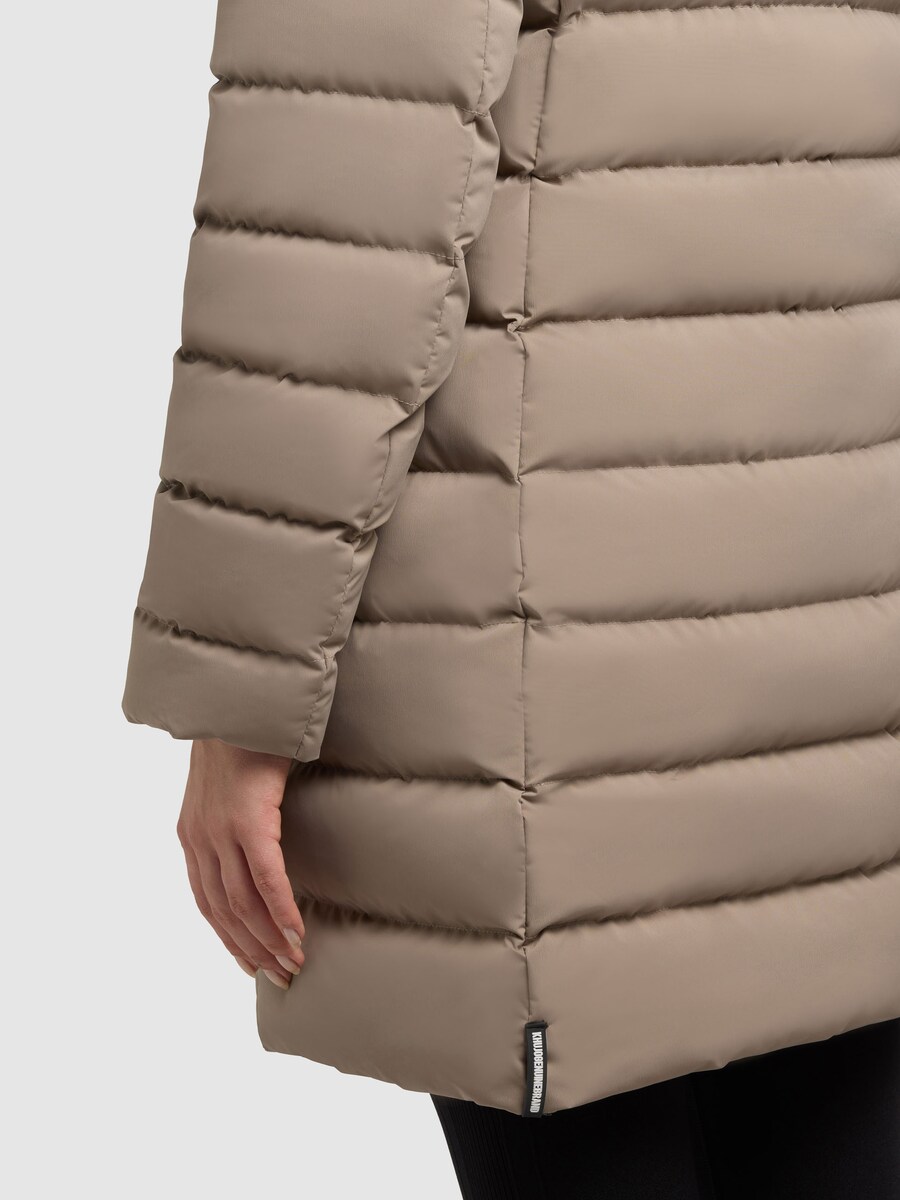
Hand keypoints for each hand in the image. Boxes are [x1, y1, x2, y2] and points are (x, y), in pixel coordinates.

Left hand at [177, 739, 305, 988]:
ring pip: (243, 904)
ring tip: (293, 963)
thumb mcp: (229, 784)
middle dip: (251, 948)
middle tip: (279, 975)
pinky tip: (296, 932)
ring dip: (270, 939)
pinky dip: (282, 910)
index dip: (229, 937)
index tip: (251, 962)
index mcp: (191, 833)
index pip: (206, 901)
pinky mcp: (248, 822)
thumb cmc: (244, 735)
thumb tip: (264, 839)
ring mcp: (221, 831)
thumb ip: (238, 816)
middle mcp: (199, 838)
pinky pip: (266, 879)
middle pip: (222, 911)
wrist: (240, 698)